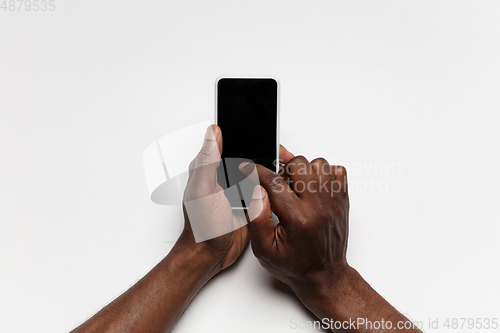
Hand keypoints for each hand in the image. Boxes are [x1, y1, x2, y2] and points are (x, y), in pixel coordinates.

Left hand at [178, 125, 294, 273]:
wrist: (210, 255)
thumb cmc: (201, 225)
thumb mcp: (203, 189)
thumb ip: (207, 160)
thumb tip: (213, 131)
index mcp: (208, 168)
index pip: (228, 142)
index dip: (244, 136)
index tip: (261, 133)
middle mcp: (222, 176)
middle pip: (246, 154)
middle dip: (262, 152)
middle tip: (278, 153)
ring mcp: (236, 188)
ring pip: (257, 170)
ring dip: (268, 169)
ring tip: (281, 167)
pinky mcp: (248, 201)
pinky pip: (262, 188)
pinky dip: (270, 186)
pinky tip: (278, 185)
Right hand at [240, 154, 349, 295]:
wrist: (324, 276)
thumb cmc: (296, 266)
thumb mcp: (265, 249)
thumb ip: (257, 218)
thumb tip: (256, 190)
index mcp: (298, 218)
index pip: (274, 182)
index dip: (257, 171)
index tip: (248, 168)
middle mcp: (318, 206)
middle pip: (299, 164)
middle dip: (282, 170)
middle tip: (278, 186)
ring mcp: (334, 201)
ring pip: (319, 163)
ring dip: (304, 171)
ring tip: (296, 187)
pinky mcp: (343, 201)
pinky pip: (337, 171)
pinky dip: (323, 174)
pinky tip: (313, 188)